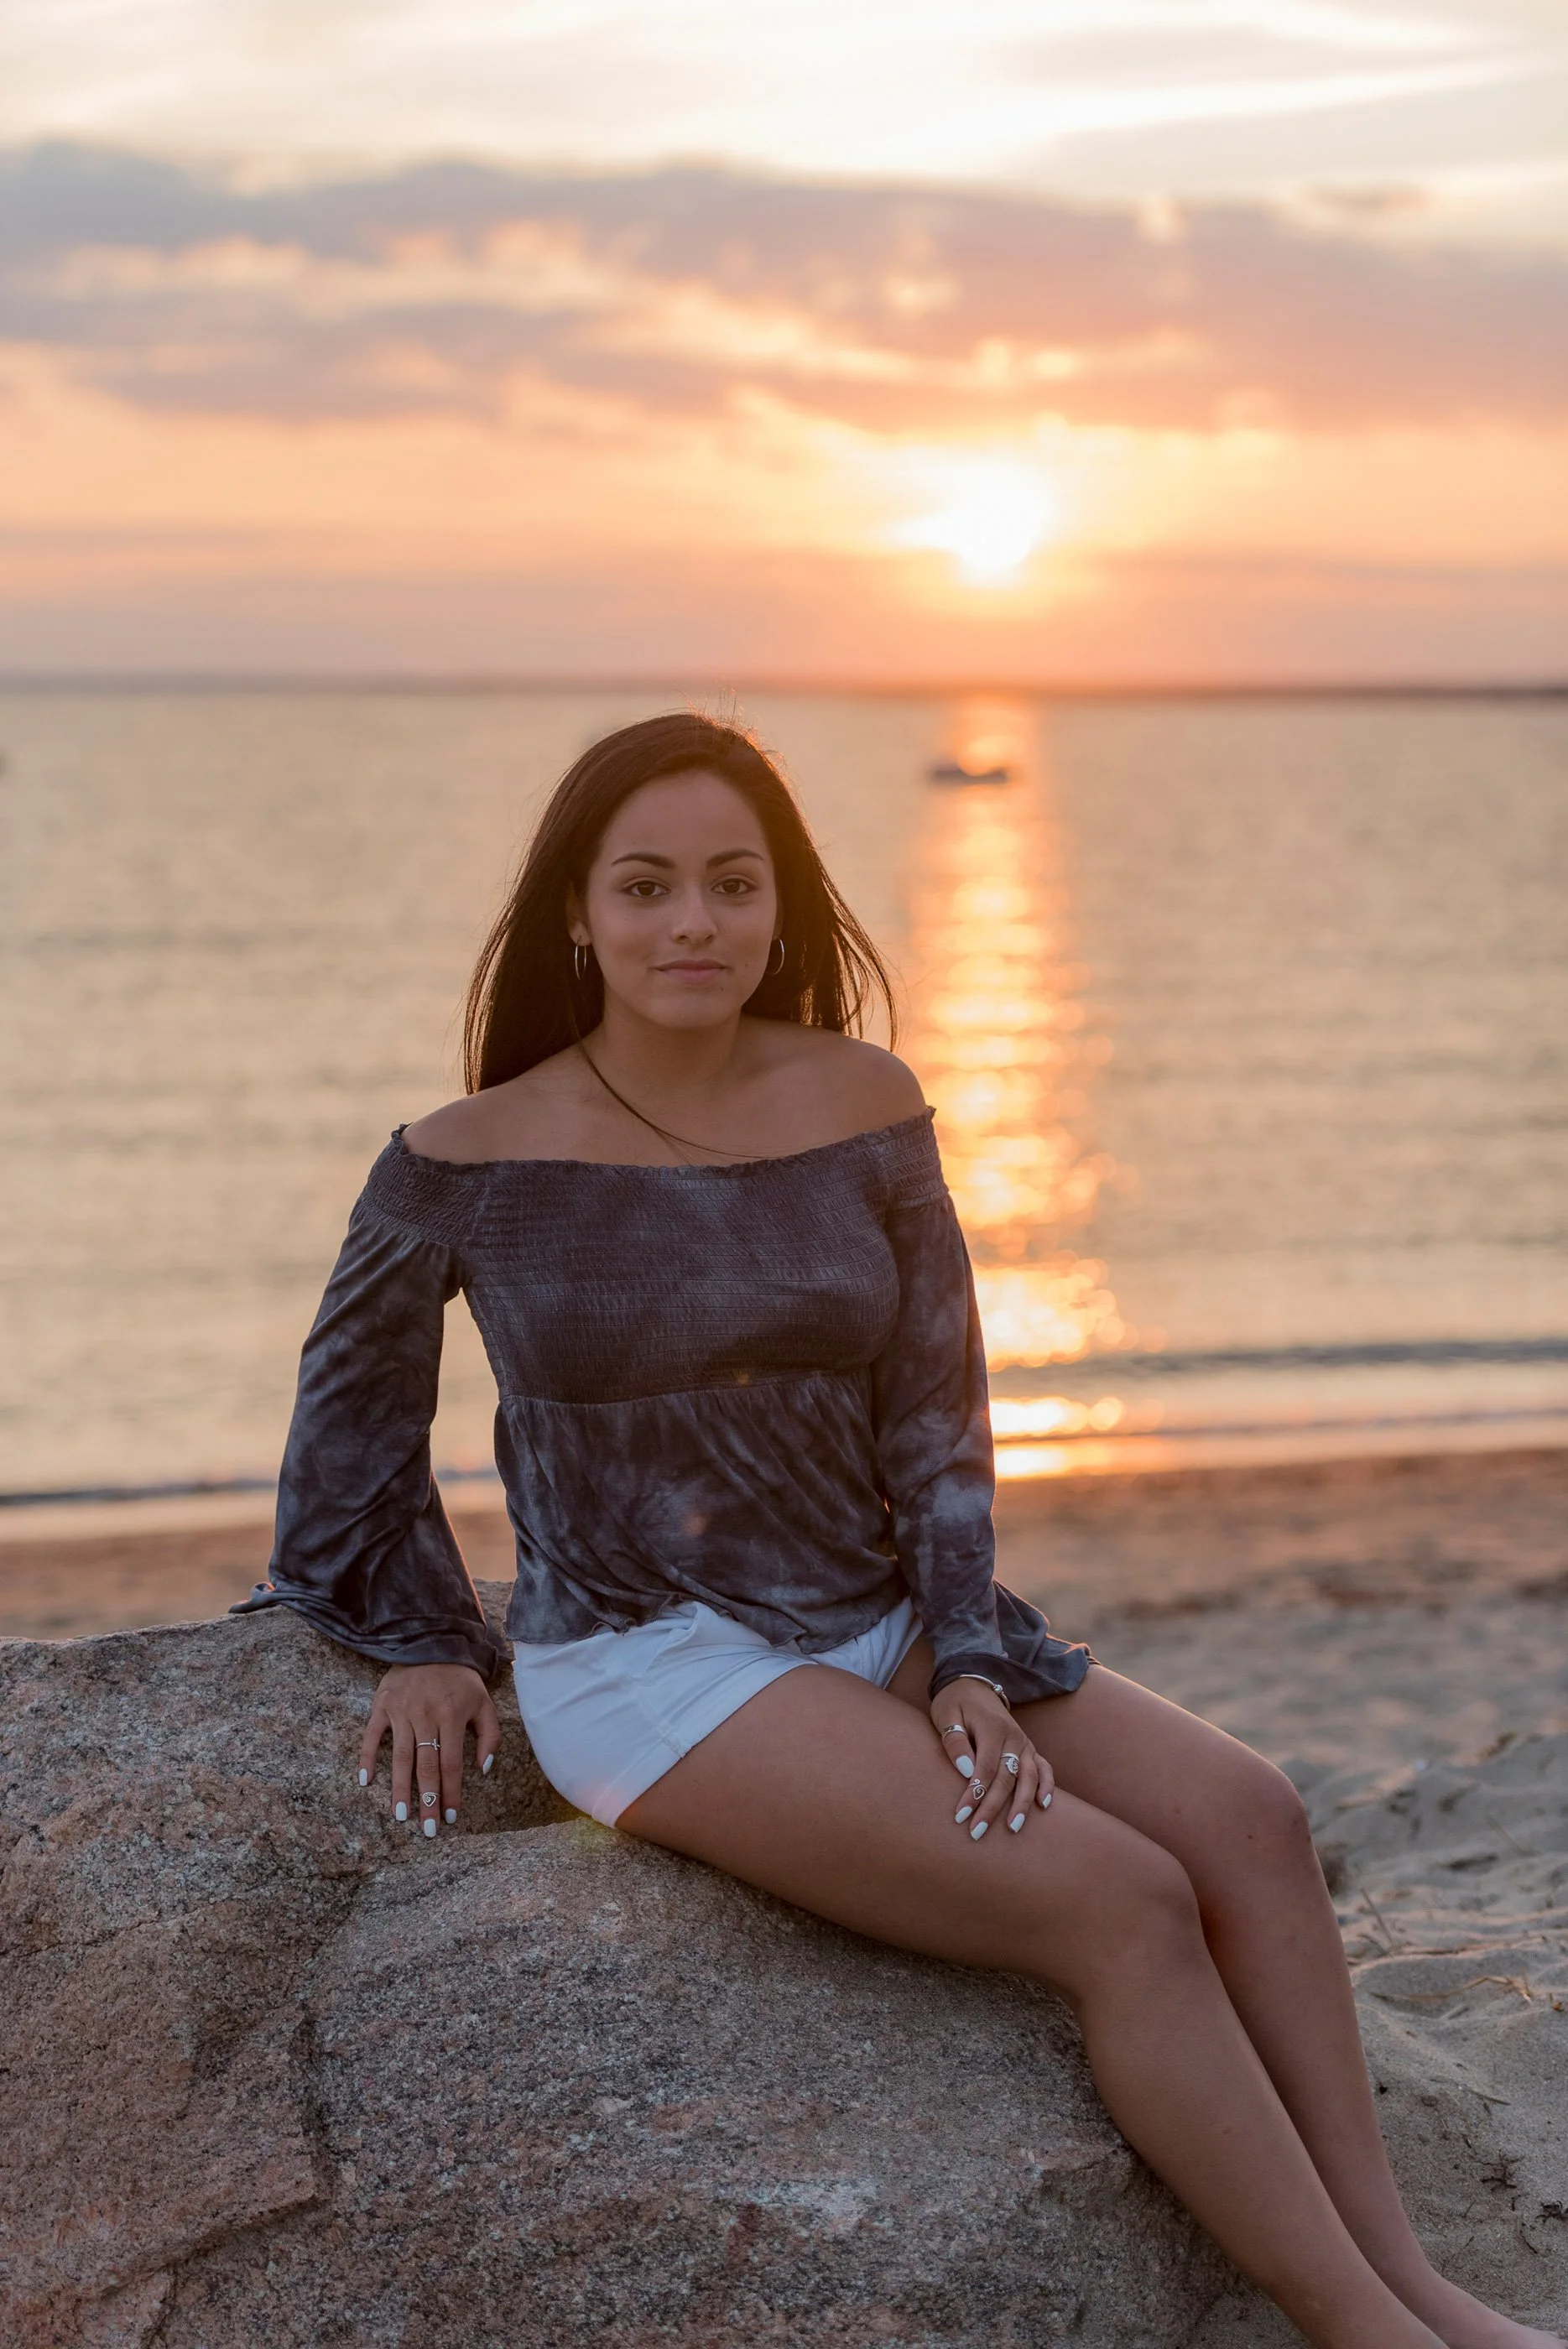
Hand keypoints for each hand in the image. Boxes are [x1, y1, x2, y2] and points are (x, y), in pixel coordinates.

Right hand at [359, 1662, 500, 1836]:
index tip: (450, 1818)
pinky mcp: (383, 1704)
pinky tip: (366, 1781)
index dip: (451, 1793)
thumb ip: (490, 1736)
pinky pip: (372, 1735)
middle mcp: (426, 1715)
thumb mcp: (484, 1703)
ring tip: (399, 1815)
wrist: (432, 1642)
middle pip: (426, 1766)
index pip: (451, 1764)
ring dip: (399, 1788)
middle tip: (426, 1829)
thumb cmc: (460, 1680)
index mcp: (452, 1716)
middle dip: (427, 1801)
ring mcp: (402, 1710)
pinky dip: (367, 1757)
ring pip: (401, 1756)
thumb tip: (483, 1769)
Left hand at [929, 1678, 1054, 1842]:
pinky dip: (1047, 1786)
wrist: (973, 1683)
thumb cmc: (955, 1703)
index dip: (974, 1794)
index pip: (985, 1769)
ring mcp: (1025, 1743)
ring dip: (1022, 1804)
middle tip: (977, 1832)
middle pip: (1007, 1778)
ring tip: (1013, 1828)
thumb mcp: (947, 1716)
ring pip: (1029, 1777)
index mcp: (993, 1728)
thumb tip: (968, 1772)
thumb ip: (956, 1742)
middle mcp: (1014, 1737)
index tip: (961, 1816)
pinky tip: (1043, 1805)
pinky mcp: (1029, 1748)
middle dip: (992, 1807)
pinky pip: (1044, 1768)